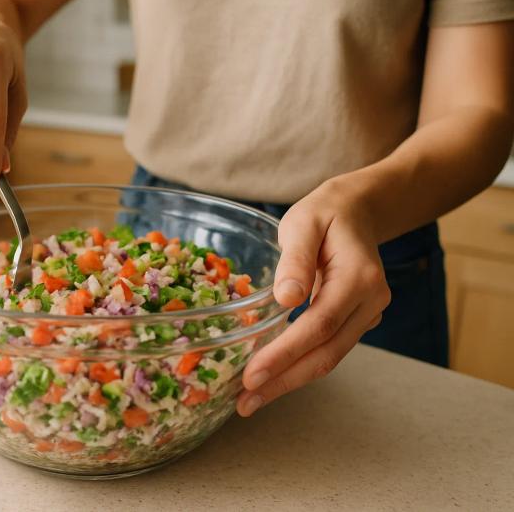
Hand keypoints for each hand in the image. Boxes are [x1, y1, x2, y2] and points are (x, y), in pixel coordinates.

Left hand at [237, 179, 390, 415]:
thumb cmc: (323, 215)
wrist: (356, 213)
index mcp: (360, 278)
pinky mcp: (356, 321)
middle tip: (244, 403)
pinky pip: (328, 350)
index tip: (253, 375)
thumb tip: (286, 299)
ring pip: (329, 358)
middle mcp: (371, 302)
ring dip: (289, 380)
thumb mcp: (302, 223)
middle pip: (327, 353)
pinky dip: (299, 366)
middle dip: (284, 380)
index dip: (286, 353)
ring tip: (251, 400)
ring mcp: (368, 315)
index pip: (320, 325)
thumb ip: (294, 259)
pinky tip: (271, 377)